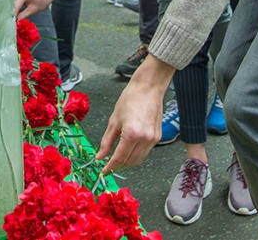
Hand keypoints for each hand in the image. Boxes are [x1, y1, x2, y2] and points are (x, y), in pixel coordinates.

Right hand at [14, 0, 58, 19]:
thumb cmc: (41, 2)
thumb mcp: (33, 10)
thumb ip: (23, 15)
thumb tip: (16, 22)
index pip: (15, 7)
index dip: (13, 15)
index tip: (11, 23)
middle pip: (12, 4)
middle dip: (11, 13)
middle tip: (11, 22)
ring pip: (11, 3)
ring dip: (11, 10)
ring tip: (12, 18)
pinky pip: (13, 1)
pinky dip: (13, 7)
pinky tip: (13, 14)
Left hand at [97, 55, 174, 173]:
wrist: (149, 88)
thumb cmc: (130, 98)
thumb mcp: (114, 120)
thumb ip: (106, 141)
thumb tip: (100, 156)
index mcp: (131, 134)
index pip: (119, 158)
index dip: (110, 166)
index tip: (103, 170)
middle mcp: (144, 139)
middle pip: (130, 162)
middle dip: (118, 165)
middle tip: (108, 163)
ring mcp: (153, 139)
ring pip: (139, 160)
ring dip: (128, 162)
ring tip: (118, 157)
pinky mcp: (158, 137)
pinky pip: (146, 152)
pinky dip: (136, 154)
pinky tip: (129, 149)